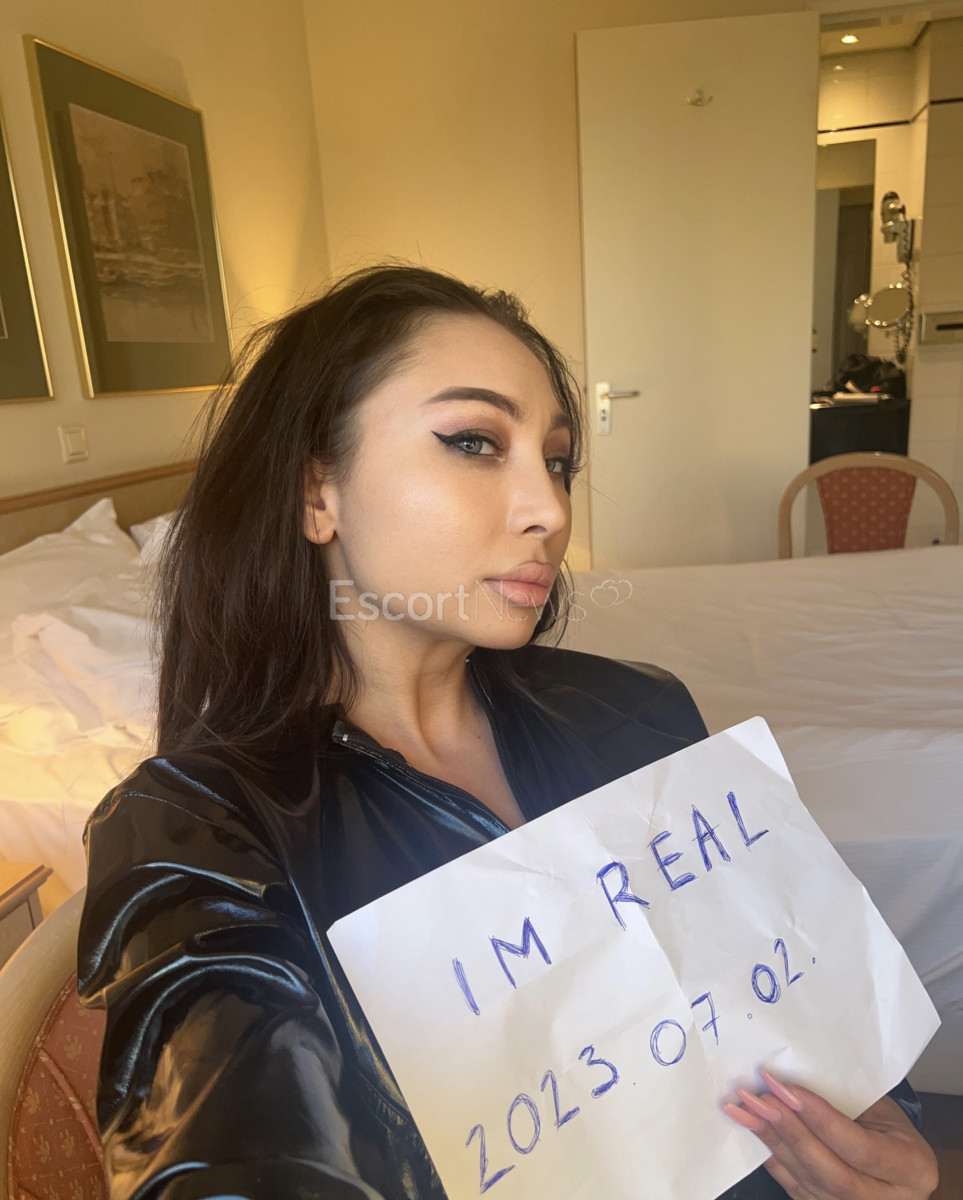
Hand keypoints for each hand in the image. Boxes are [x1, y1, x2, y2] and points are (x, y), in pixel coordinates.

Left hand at [722, 1068, 938, 1198]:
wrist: (897, 1165)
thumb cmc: (890, 1129)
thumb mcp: (883, 1110)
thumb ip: (847, 1100)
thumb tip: (794, 1075)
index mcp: (910, 1168)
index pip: (858, 1147)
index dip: (819, 1117)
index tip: (784, 1086)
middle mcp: (884, 1199)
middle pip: (829, 1170)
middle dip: (789, 1131)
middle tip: (758, 1097)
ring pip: (806, 1179)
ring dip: (771, 1140)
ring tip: (744, 1108)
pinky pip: (793, 1184)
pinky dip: (770, 1154)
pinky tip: (751, 1128)